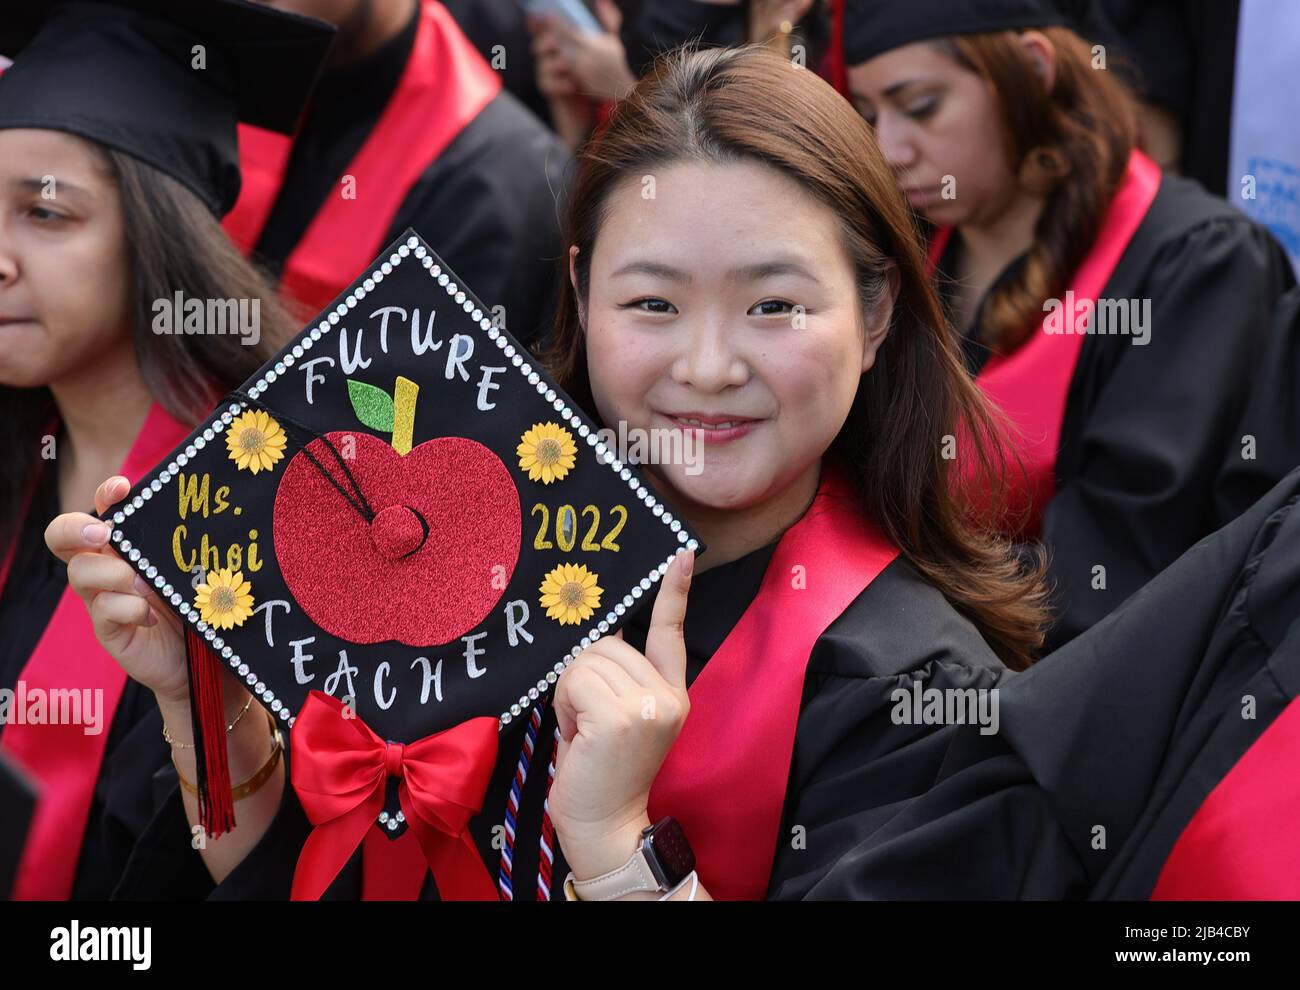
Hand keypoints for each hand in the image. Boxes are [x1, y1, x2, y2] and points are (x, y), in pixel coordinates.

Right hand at [44, 475, 189, 704]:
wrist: (202, 657)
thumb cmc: (196, 602)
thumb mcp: (191, 568)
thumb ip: (185, 544)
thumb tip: (205, 507)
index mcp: (124, 544)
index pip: (101, 509)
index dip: (105, 495)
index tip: (124, 488)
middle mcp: (105, 566)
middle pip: (62, 536)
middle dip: (76, 528)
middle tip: (106, 534)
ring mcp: (101, 598)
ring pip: (80, 572)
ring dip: (114, 573)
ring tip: (146, 585)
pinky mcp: (108, 629)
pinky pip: (103, 611)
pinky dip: (128, 608)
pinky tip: (152, 616)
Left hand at [549, 548, 693, 880]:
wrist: (603, 823)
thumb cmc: (600, 769)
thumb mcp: (619, 715)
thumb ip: (619, 675)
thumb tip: (596, 630)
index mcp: (671, 693)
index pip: (672, 632)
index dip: (674, 591)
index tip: (681, 554)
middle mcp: (668, 696)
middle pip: (606, 644)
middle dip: (581, 675)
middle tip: (584, 719)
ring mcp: (648, 705)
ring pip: (586, 661)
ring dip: (569, 693)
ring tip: (580, 729)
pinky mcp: (622, 716)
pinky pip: (574, 680)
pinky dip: (563, 705)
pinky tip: (574, 734)